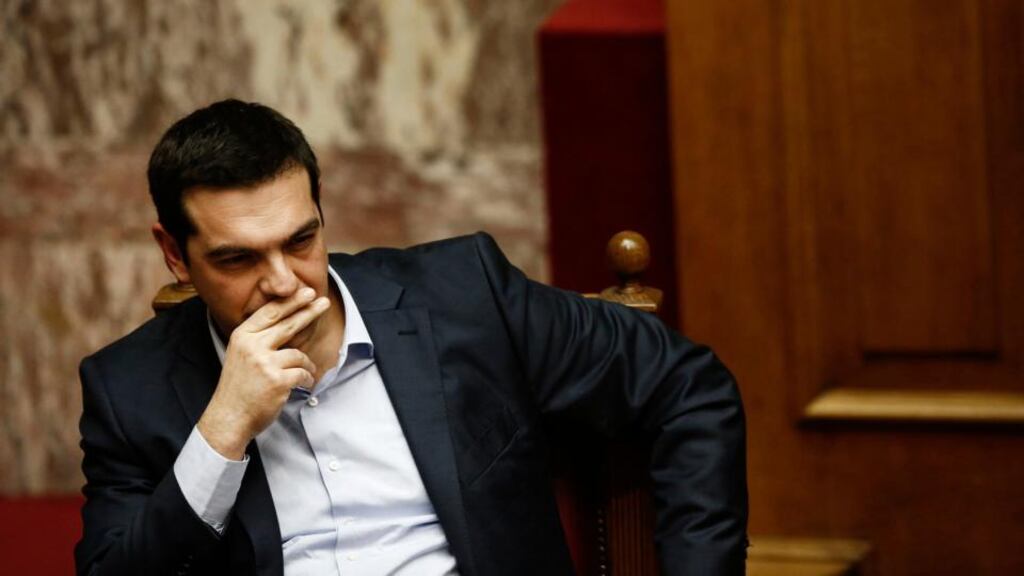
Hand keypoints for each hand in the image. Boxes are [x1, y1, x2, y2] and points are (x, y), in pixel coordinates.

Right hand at [198, 287, 329, 458]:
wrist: (228, 418)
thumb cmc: (237, 388)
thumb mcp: (240, 355)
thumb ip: (259, 340)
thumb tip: (287, 323)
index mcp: (241, 337)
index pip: (269, 313)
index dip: (290, 302)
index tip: (306, 293)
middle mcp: (252, 346)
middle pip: (287, 324)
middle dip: (308, 311)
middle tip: (324, 302)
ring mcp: (265, 363)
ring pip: (298, 354)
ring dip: (306, 364)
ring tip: (305, 372)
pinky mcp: (278, 380)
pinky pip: (302, 373)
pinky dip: (306, 379)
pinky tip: (303, 384)